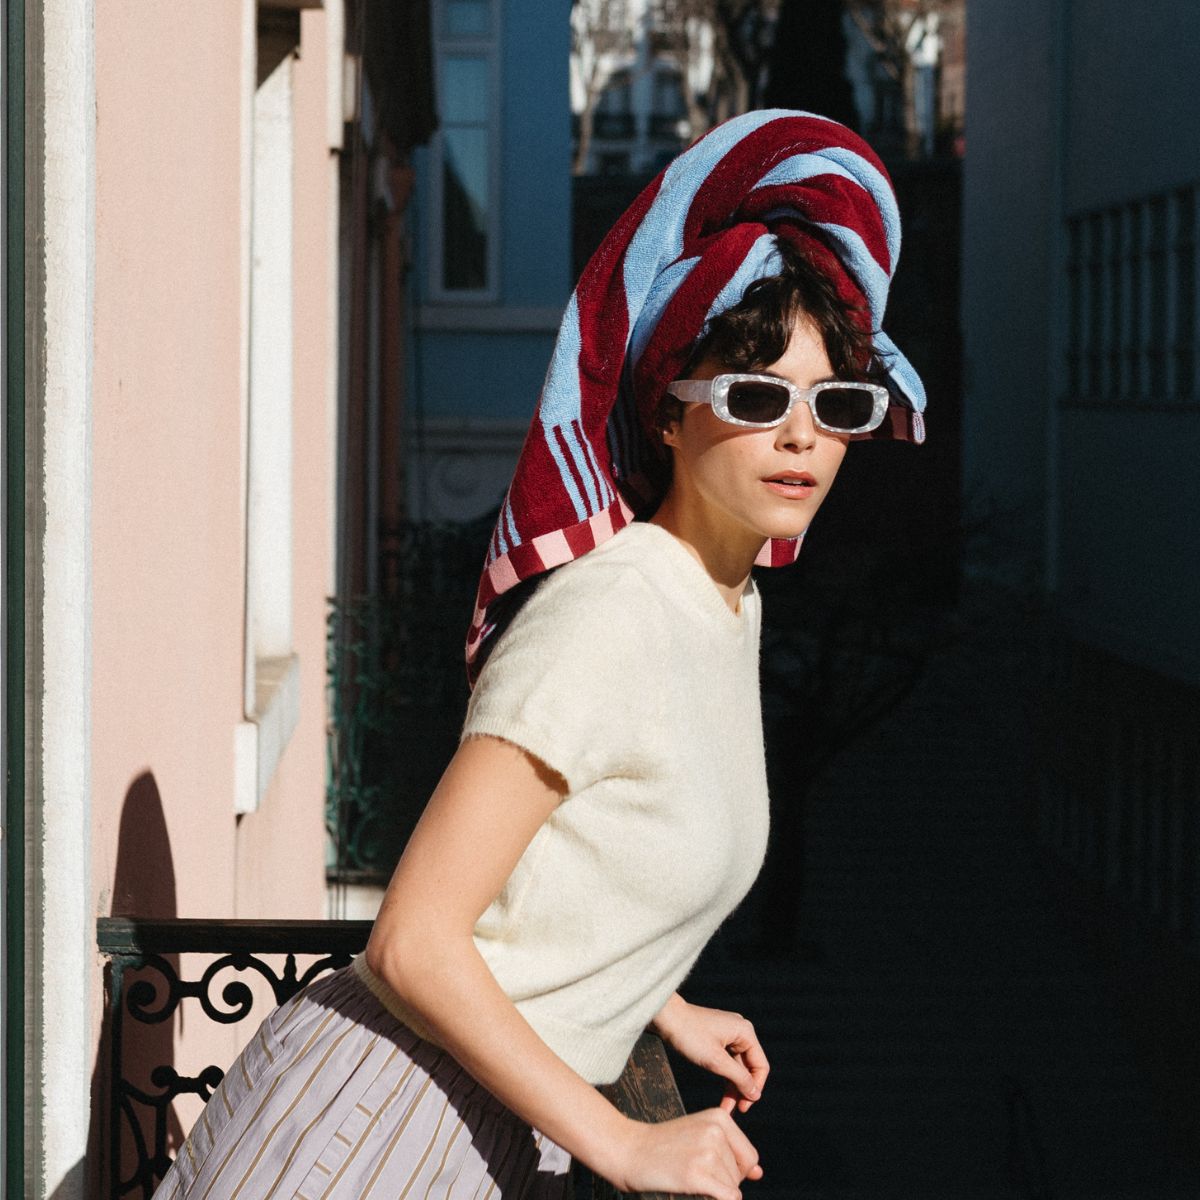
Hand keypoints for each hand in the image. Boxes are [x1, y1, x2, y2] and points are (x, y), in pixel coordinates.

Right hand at [607, 1109, 762, 1199]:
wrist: (630, 1151)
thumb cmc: (667, 1148)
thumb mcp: (701, 1138)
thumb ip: (731, 1153)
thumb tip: (758, 1174)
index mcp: (720, 1117)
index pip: (749, 1157)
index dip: (733, 1170)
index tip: (708, 1167)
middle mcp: (716, 1131)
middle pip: (742, 1173)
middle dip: (725, 1181)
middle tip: (695, 1171)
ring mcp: (707, 1152)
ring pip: (733, 1188)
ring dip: (715, 1191)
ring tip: (688, 1176)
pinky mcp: (698, 1174)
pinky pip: (728, 1199)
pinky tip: (696, 1190)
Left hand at [651, 995, 768, 1113]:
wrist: (664, 1017)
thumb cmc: (689, 1035)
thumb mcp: (716, 1060)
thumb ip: (739, 1078)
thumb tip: (755, 1094)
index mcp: (745, 1032)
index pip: (760, 1066)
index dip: (755, 1088)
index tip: (745, 1107)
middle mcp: (740, 1032)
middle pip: (749, 1068)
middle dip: (742, 1090)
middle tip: (736, 1112)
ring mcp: (728, 1035)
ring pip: (737, 1067)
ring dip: (733, 1088)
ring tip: (726, 1110)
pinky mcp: (716, 1039)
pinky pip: (726, 1063)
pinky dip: (725, 1078)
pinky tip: (722, 1096)